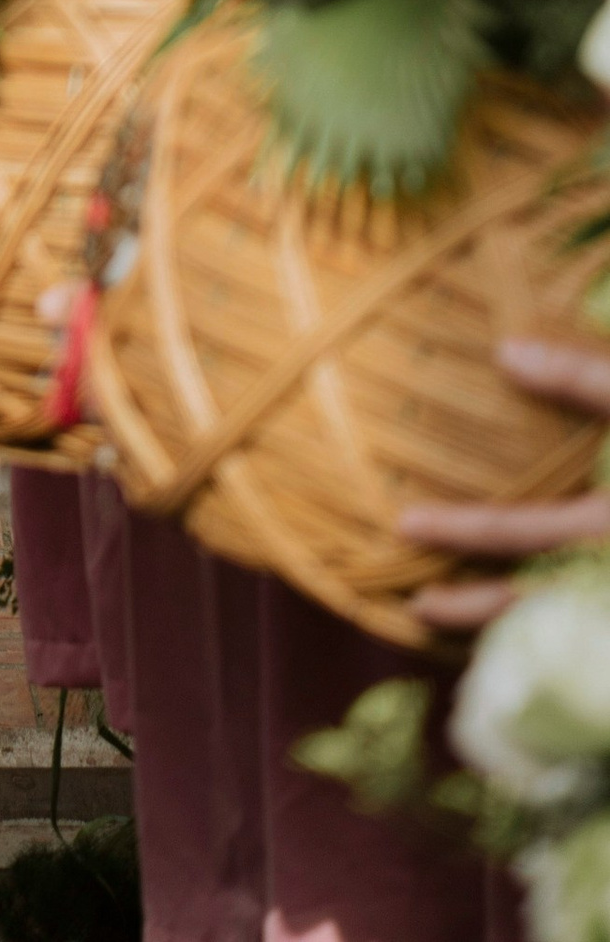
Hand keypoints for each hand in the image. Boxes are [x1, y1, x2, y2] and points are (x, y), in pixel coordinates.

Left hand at [402, 336, 609, 626]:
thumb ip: (583, 379)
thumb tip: (502, 350)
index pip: (521, 531)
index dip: (460, 530)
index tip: (403, 527)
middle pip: (538, 608)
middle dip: (473, 609)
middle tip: (413, 608)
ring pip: (571, 635)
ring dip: (519, 637)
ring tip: (470, 633)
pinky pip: (598, 642)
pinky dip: (568, 640)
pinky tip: (545, 628)